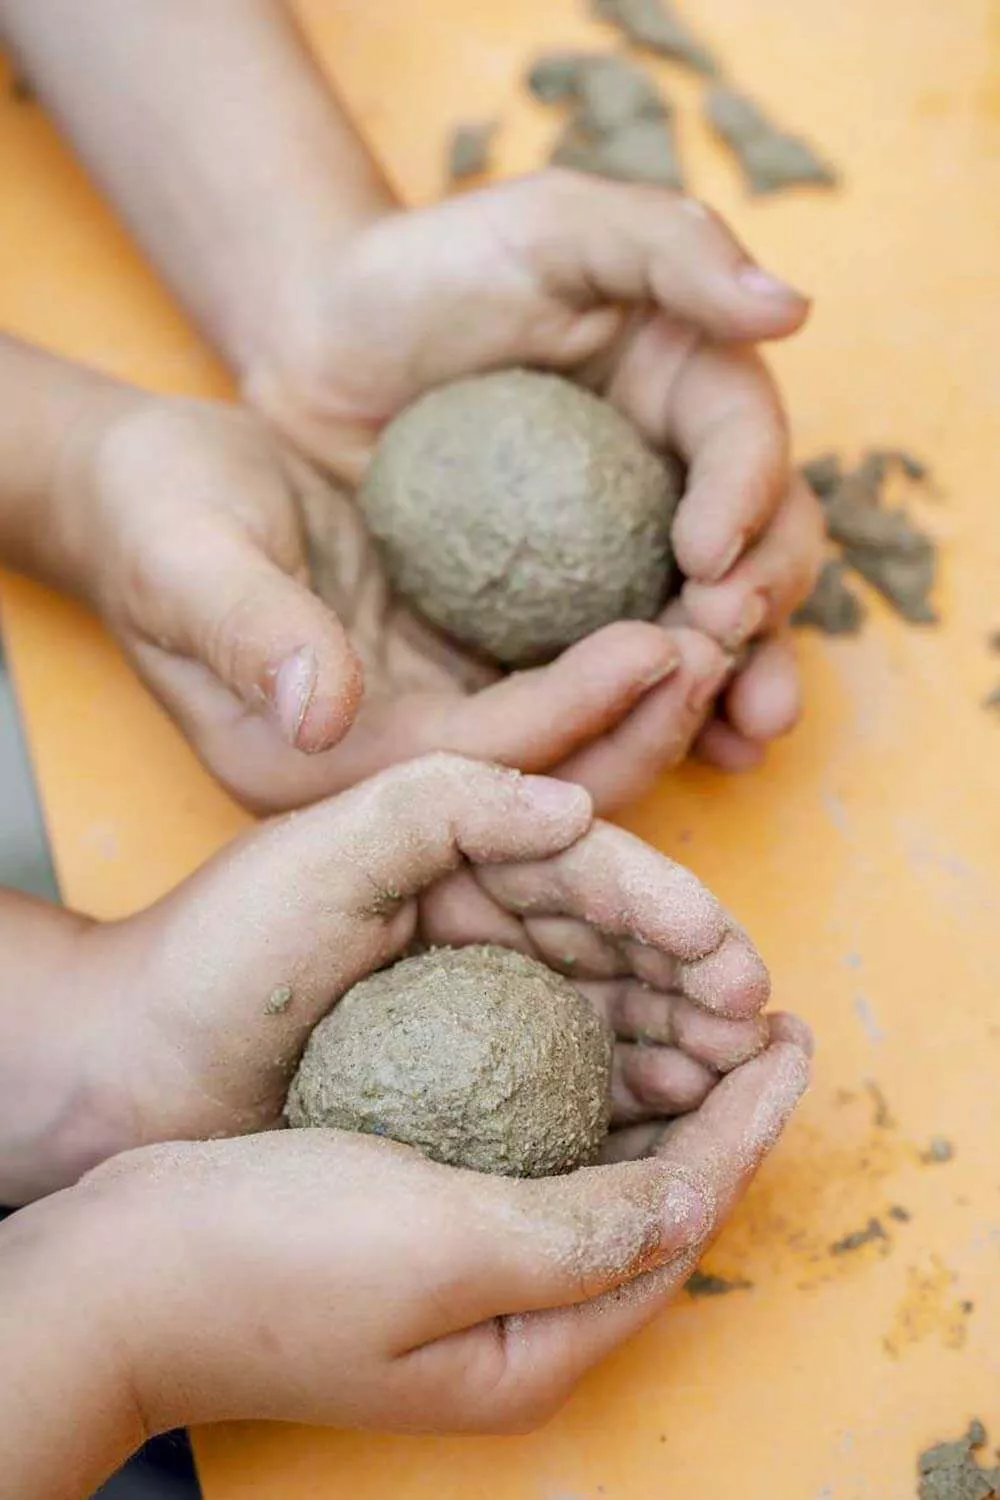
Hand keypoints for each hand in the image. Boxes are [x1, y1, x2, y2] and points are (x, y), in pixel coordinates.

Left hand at [60, 756, 803, 1195]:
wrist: (132, 1078)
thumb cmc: (215, 955)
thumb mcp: (324, 846)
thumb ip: (447, 799)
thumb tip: (577, 807)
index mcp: (453, 849)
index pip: (583, 862)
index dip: (662, 902)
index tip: (725, 951)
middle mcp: (479, 917)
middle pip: (615, 935)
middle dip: (694, 970)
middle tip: (753, 1020)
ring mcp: (481, 1000)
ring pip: (609, 1005)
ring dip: (681, 1031)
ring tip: (738, 1068)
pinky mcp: (471, 1077)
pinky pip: (572, 1073)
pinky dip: (631, 1086)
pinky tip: (678, 1107)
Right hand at [78, 1036, 808, 1440]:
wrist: (126, 1270)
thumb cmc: (271, 1262)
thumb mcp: (442, 1246)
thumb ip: (578, 1232)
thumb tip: (692, 1196)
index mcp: (537, 1344)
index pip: (680, 1223)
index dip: (745, 1128)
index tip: (788, 1037)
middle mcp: (516, 1319)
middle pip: (653, 1203)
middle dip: (717, 1111)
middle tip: (761, 1019)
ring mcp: (469, 1273)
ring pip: (598, 1172)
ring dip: (656, 1095)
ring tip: (699, 1017)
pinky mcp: (426, 1221)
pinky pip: (534, 1153)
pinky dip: (577, 1094)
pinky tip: (586, 1035)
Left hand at [243, 171, 823, 780]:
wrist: (322, 343)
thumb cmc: (428, 269)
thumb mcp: (548, 227)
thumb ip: (666, 245)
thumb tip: (791, 308)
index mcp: (691, 382)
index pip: (747, 442)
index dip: (748, 499)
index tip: (710, 554)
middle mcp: (676, 475)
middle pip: (759, 547)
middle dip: (763, 604)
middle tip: (724, 645)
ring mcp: (624, 552)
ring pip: (710, 624)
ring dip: (738, 680)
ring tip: (744, 730)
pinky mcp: (562, 613)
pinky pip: (621, 672)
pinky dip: (655, 713)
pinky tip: (684, 757)